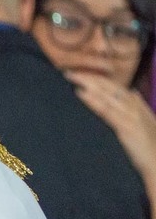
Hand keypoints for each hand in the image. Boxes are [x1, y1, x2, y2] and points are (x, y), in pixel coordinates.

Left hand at [66, 70, 155, 186]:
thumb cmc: (149, 147)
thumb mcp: (144, 123)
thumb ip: (135, 108)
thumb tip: (130, 93)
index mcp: (137, 104)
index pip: (116, 86)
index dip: (99, 78)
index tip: (81, 71)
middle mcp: (134, 106)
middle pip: (110, 86)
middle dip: (90, 76)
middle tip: (69, 71)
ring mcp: (131, 115)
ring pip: (107, 94)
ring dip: (89, 83)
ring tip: (72, 76)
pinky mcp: (126, 127)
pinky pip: (106, 110)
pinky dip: (94, 100)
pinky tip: (81, 93)